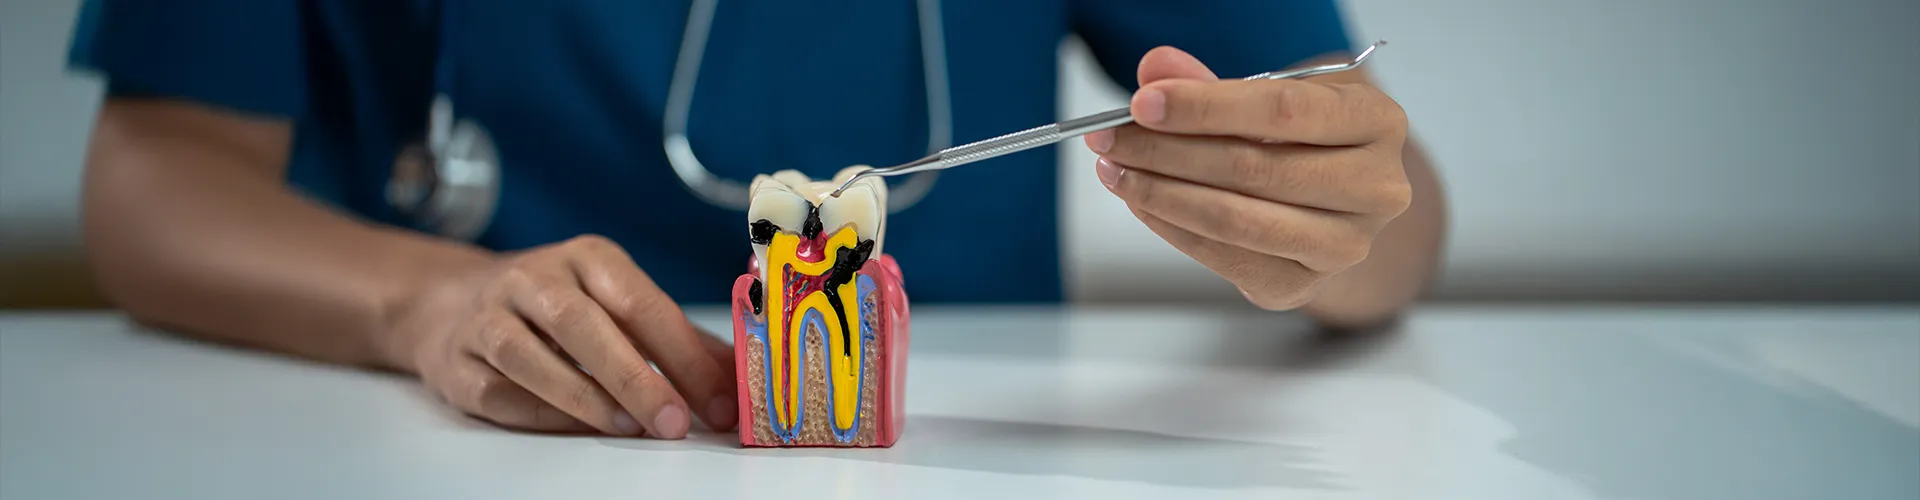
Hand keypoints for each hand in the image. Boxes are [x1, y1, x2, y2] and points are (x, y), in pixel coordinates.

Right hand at [385, 235, 736, 437]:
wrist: (450, 301)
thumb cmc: (557, 306)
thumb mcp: (616, 302)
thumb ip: (677, 340)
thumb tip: (736, 378)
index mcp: (587, 258)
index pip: (642, 303)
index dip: (684, 355)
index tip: (718, 401)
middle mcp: (534, 278)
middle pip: (583, 324)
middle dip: (635, 377)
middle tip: (674, 424)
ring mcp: (488, 317)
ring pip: (530, 356)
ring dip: (584, 397)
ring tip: (628, 428)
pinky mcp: (456, 359)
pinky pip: (498, 390)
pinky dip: (540, 412)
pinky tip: (576, 428)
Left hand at [1083, 47, 1412, 310]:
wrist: (1332, 205)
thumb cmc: (1302, 142)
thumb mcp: (1268, 98)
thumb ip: (1212, 84)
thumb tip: (1156, 69)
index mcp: (1377, 122)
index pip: (1284, 110)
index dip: (1206, 107)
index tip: (1144, 103)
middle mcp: (1377, 188)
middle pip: (1255, 167)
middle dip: (1168, 151)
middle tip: (1111, 138)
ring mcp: (1347, 246)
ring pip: (1237, 219)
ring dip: (1161, 193)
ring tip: (1116, 170)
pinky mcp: (1305, 286)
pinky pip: (1225, 256)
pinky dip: (1172, 228)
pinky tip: (1141, 201)